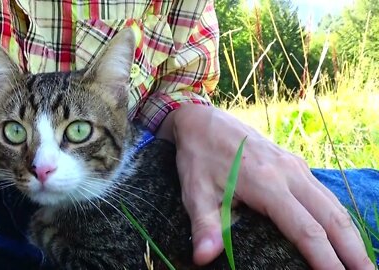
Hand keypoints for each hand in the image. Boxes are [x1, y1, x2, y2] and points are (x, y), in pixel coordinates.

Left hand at [155, 104, 373, 268]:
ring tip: (362, 262)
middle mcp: (289, 172)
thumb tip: (203, 257)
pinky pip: (323, 192)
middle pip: (332, 217)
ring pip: (333, 203)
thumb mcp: (194, 191)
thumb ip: (205, 225)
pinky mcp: (293, 163)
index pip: (306, 229)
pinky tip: (341, 232)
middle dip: (352, 251)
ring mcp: (294, 165)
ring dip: (351, 234)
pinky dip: (338, 216)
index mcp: (266, 182)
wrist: (203, 120)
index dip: (325, 259)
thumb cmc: (198, 157)